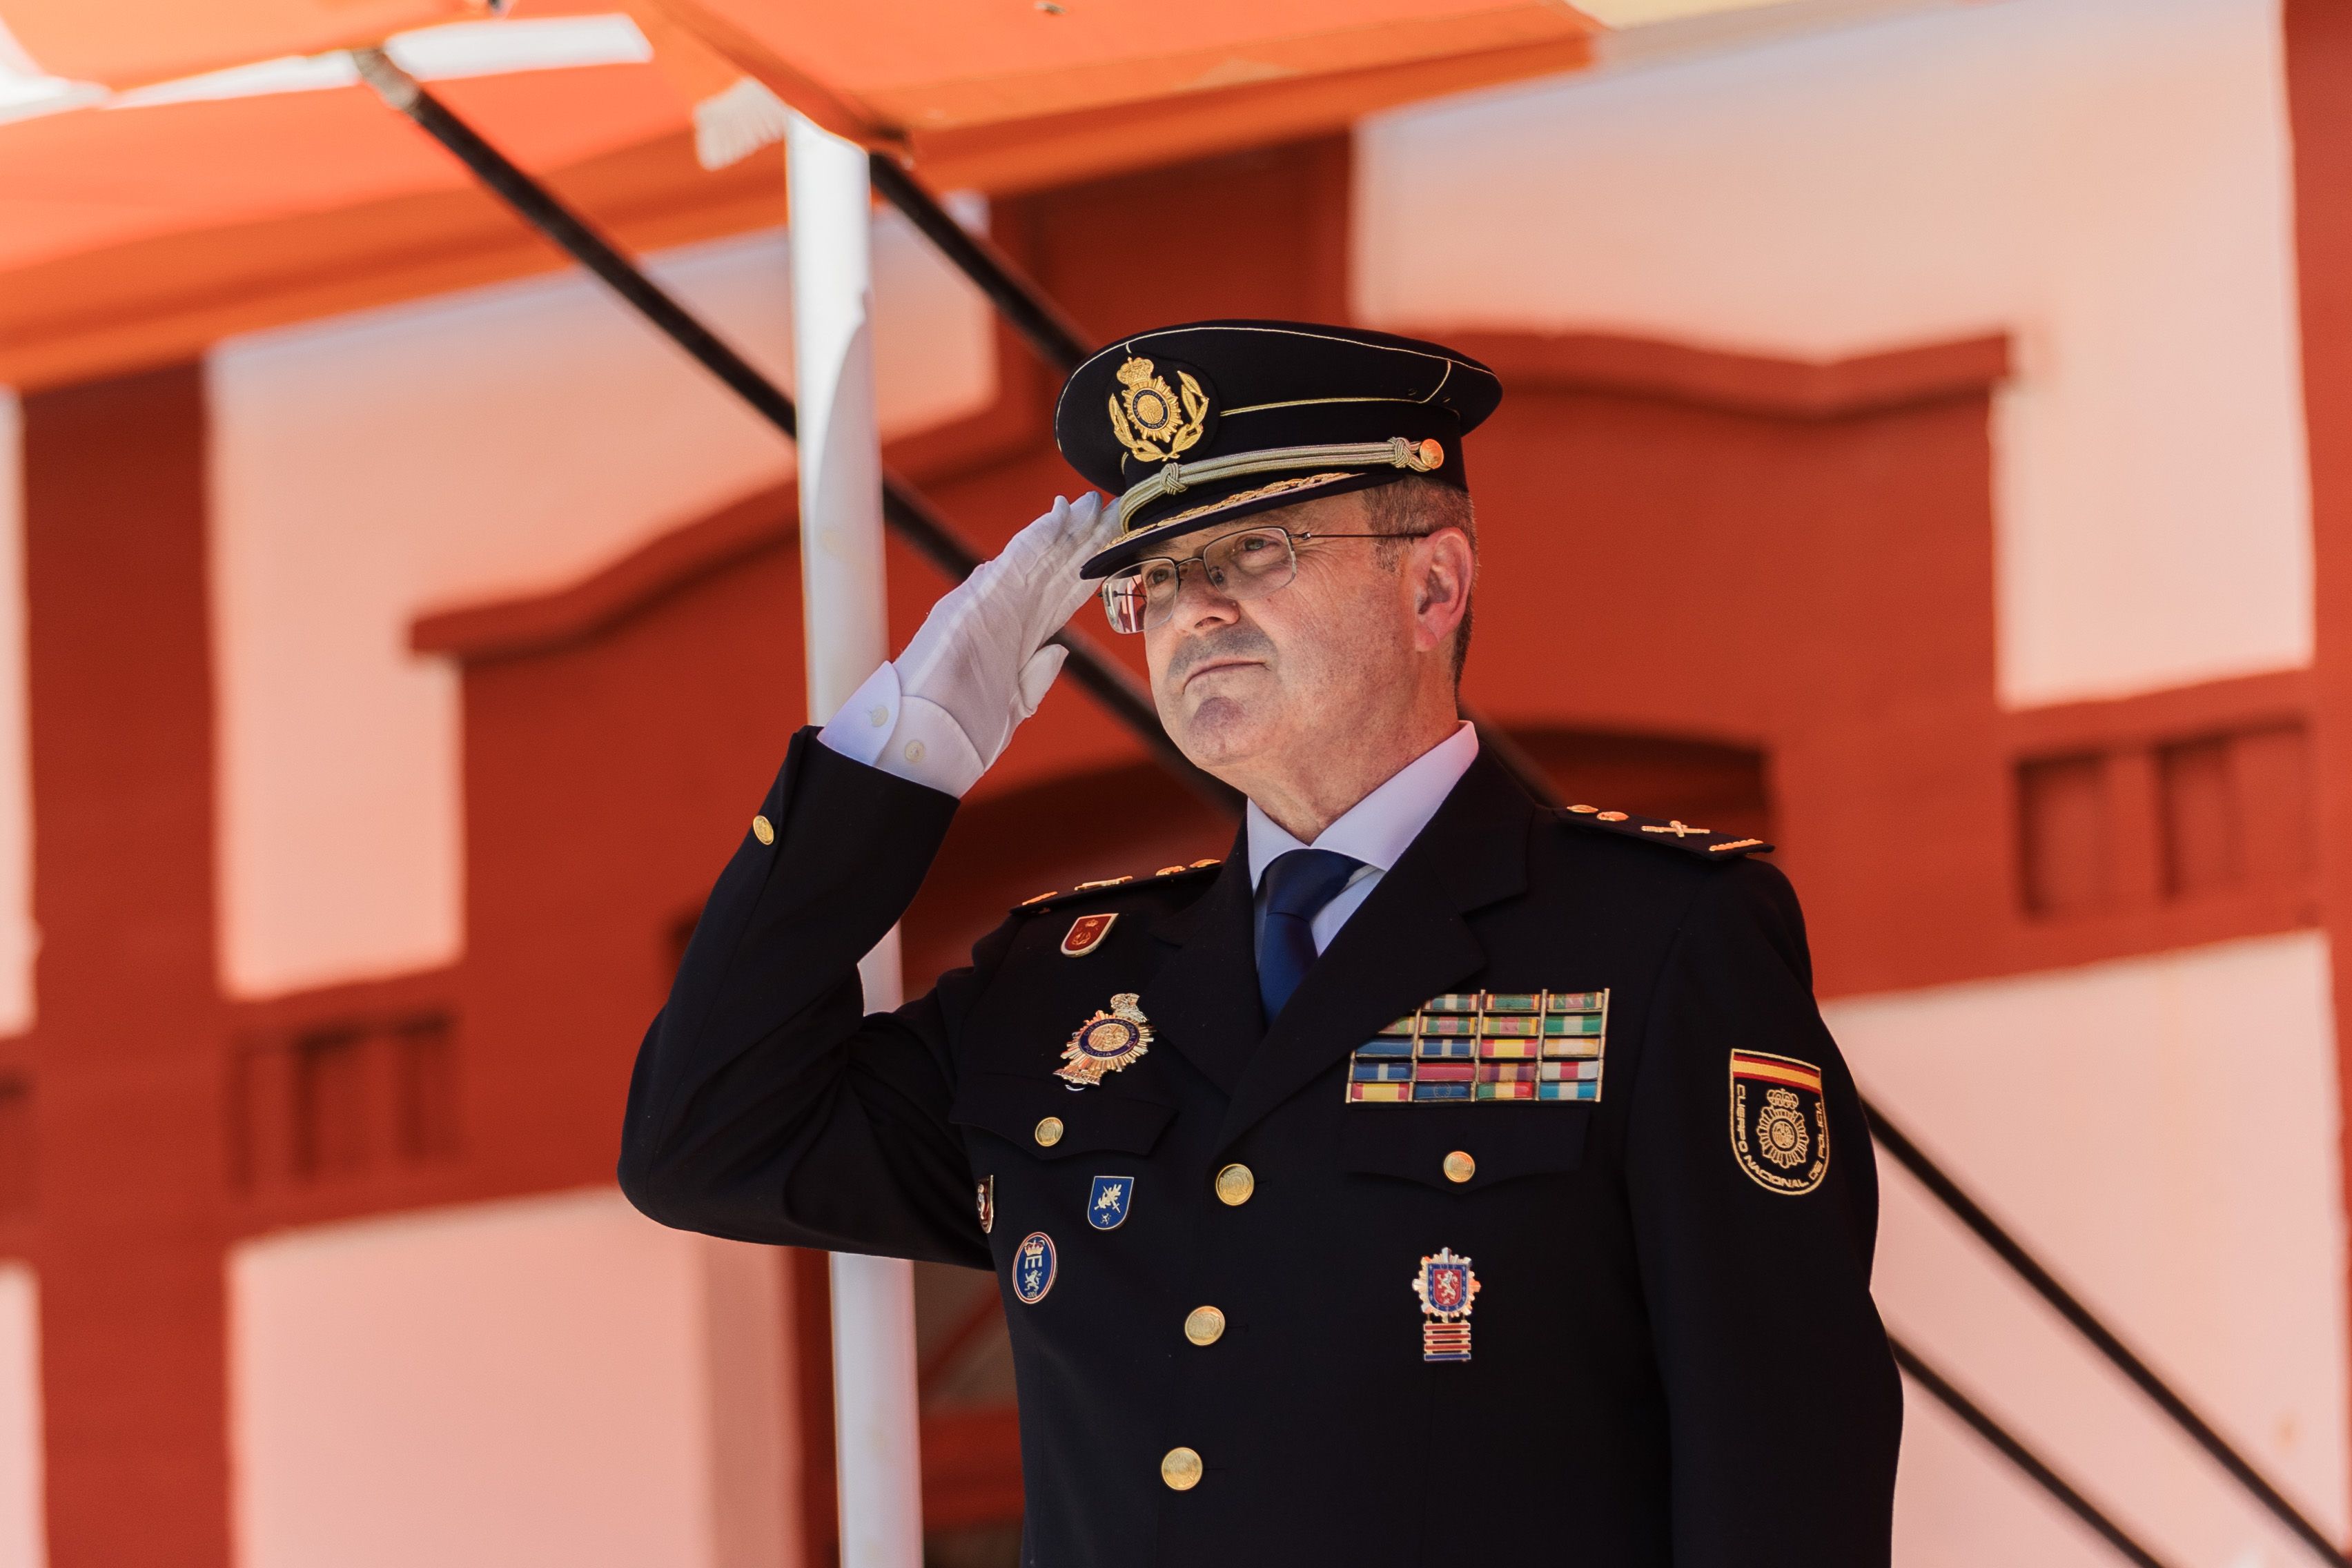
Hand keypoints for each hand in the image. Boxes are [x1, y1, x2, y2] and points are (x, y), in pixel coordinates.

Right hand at [885, 492, 1117, 790]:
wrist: (926, 743)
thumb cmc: (962, 731)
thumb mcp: (1015, 704)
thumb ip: (1037, 676)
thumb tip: (1060, 649)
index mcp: (1020, 637)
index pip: (1064, 593)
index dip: (1089, 566)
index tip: (1115, 543)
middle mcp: (1008, 612)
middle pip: (1057, 567)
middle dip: (1087, 538)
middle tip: (1116, 507)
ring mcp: (992, 602)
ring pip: (1040, 555)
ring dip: (1069, 527)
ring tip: (1095, 500)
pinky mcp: (978, 598)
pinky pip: (1016, 560)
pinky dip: (1040, 535)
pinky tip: (1062, 513)